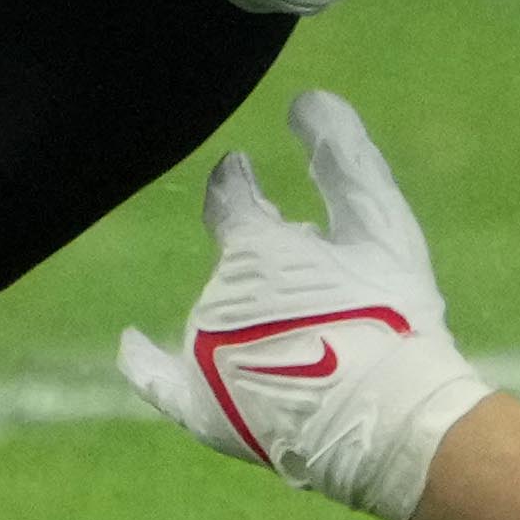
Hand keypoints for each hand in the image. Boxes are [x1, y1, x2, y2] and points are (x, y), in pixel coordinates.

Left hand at [111, 94, 494, 519]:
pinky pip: (158, 380)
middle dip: (270, 265)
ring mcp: (203, 354)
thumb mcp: (380, 225)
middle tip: (321, 288)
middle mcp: (215, 298)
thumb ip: (344, 158)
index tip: (240, 170)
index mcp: (251, 247)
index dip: (237, 182)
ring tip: (311, 336)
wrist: (384, 420)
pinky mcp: (202, 407)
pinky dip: (142, 361)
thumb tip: (306, 99)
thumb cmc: (390, 315)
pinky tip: (129, 345)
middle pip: (236, 265)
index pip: (229, 198)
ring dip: (251, 313)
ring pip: (219, 315)